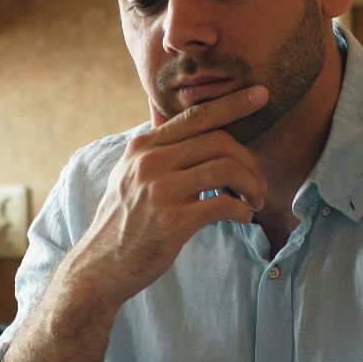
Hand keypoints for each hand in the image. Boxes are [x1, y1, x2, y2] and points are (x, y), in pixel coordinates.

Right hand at [66, 86, 269, 307]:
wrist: (101, 266)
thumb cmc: (123, 221)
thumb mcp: (129, 175)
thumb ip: (156, 150)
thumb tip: (180, 124)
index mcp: (143, 146)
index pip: (195, 116)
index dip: (232, 103)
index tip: (261, 95)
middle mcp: (150, 162)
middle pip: (218, 141)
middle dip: (249, 160)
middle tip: (259, 183)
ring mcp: (160, 191)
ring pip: (226, 169)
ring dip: (251, 185)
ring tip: (255, 201)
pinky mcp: (173, 221)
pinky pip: (224, 205)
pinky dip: (242, 211)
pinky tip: (243, 217)